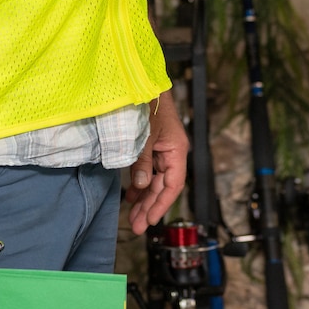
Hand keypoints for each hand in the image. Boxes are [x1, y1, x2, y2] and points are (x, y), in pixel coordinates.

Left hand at [127, 92, 188, 231]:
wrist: (143, 82)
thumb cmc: (148, 104)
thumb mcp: (144, 135)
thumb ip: (143, 161)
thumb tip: (141, 185)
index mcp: (177, 150)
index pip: (173, 185)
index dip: (162, 204)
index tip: (150, 220)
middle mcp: (172, 153)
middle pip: (163, 186)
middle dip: (150, 206)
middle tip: (137, 226)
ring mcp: (162, 150)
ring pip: (155, 180)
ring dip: (144, 198)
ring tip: (132, 215)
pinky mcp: (151, 146)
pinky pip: (148, 170)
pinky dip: (140, 183)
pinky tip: (132, 195)